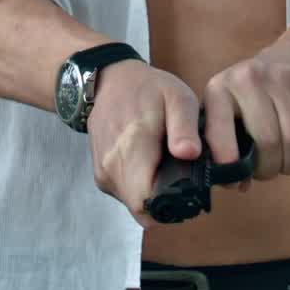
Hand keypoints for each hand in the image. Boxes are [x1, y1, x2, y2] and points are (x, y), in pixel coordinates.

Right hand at [85, 60, 200, 229]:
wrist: (109, 80)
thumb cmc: (148, 88)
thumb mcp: (177, 97)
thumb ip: (185, 126)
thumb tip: (189, 154)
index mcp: (131, 150)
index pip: (148, 203)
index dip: (174, 202)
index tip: (188, 185)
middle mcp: (111, 169)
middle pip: (145, 209)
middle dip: (168, 199)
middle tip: (182, 171)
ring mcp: (102, 175)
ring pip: (136, 204)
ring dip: (154, 193)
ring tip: (166, 163)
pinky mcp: (101, 176)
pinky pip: (127, 194)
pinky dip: (141, 185)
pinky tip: (150, 162)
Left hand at [201, 38, 289, 180]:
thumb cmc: (258, 97)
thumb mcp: (233, 113)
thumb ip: (229, 147)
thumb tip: (237, 184)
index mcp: (220, 89)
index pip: (218, 132)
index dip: (227, 163)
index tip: (234, 181)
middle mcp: (247, 77)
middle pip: (267, 141)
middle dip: (271, 168)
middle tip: (272, 170)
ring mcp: (280, 75)